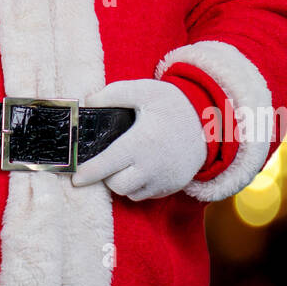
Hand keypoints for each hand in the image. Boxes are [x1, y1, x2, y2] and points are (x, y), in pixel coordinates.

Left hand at [70, 78, 206, 200]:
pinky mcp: (172, 186)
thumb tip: (89, 102)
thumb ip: (114, 94)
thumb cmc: (174, 105)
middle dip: (106, 175)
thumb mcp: (145, 90)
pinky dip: (138, 186)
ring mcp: (163, 180)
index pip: (107, 165)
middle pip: (116, 185)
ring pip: (130, 193)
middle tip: (107, 159)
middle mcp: (151, 167)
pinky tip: (140, 167)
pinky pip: (146, 195)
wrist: (211, 122)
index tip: (75, 179)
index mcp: (141, 143)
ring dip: (122, 182)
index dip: (88, 173)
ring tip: (124, 162)